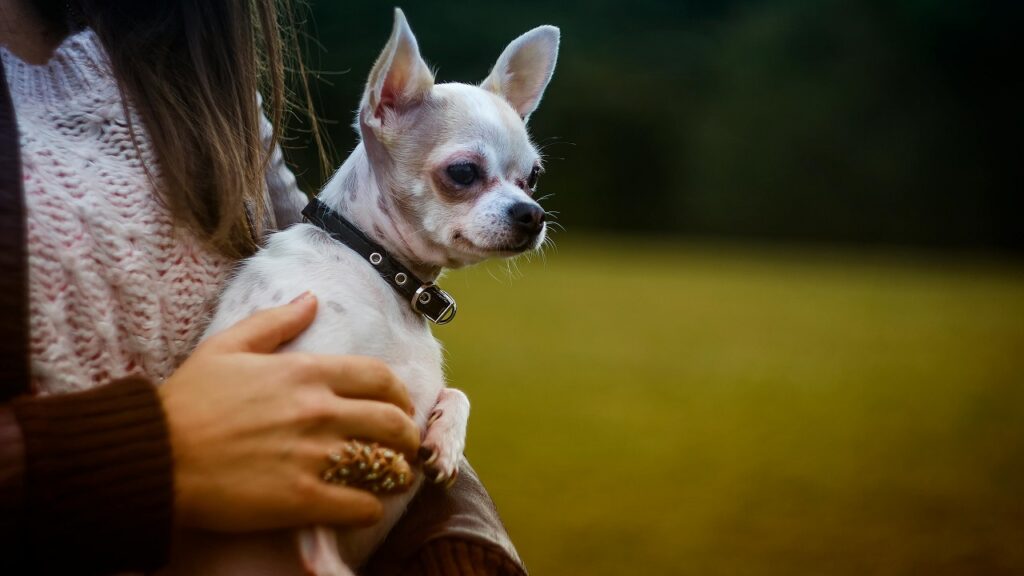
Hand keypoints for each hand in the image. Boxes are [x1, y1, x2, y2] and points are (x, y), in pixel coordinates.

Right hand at [159, 292, 418, 531]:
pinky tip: (363, 507)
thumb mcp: (227, 347)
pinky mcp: (302, 499)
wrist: (152, 456)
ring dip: (397, 474)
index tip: (398, 407)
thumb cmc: (187, 401)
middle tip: (403, 448)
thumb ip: (275, 322)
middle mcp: (320, 410)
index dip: (400, 395)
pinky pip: (361, 506)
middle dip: (408, 437)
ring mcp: (314, 456)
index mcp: (307, 372)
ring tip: (392, 480)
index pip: (380, 378)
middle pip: (394, 423)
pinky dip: (370, 508)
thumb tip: (311, 299)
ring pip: (387, 465)